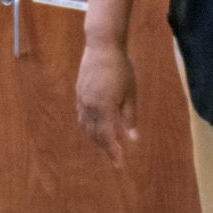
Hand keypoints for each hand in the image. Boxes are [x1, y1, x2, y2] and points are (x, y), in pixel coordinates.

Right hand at [75, 42, 137, 166]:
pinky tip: (95, 129)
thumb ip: (129, 117)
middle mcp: (90, 107)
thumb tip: (132, 139)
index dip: (113, 153)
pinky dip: (88, 127)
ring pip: (86, 127)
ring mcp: (82, 100)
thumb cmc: (121, 69)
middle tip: (116, 158)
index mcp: (104, 107)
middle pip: (95, 135)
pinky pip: (82, 117)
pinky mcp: (79, 94)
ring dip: (95, 139)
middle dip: (105, 148)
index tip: (120, 165)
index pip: (107, 137)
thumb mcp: (130, 93)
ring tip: (106, 146)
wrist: (102, 47)